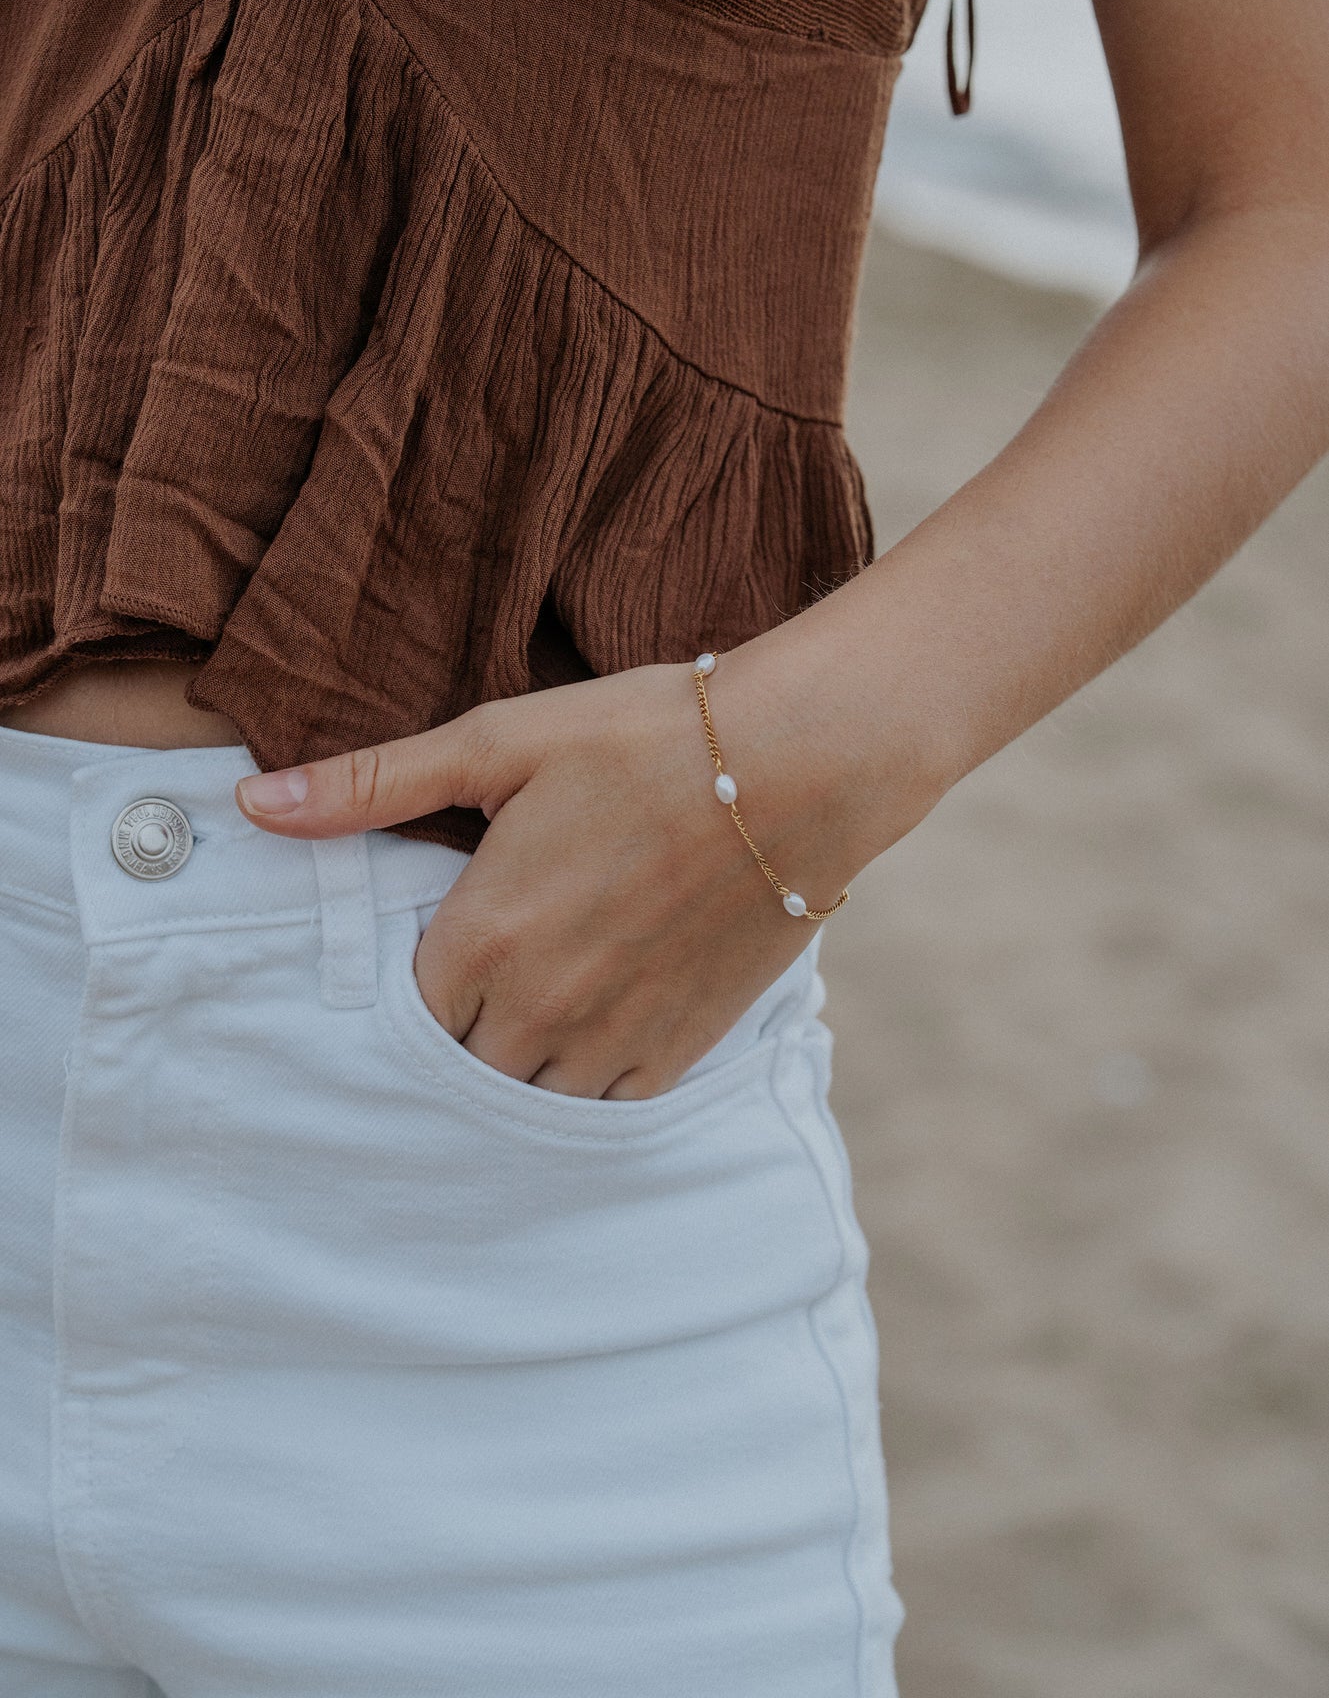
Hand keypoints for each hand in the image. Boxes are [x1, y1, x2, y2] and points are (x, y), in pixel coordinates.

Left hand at [231, 647, 875, 1097]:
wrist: (801, 765)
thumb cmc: (647, 738)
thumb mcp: (500, 742)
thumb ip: (371, 784)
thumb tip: (252, 802)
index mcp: (483, 935)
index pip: (399, 1017)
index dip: (404, 992)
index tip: (427, 955)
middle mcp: (539, 1007)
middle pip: (456, 1070)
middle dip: (452, 1036)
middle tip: (473, 987)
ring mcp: (614, 1036)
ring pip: (526, 1101)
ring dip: (513, 1069)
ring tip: (524, 1017)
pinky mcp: (681, 1048)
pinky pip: (605, 1108)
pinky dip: (584, 1086)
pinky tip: (588, 1037)